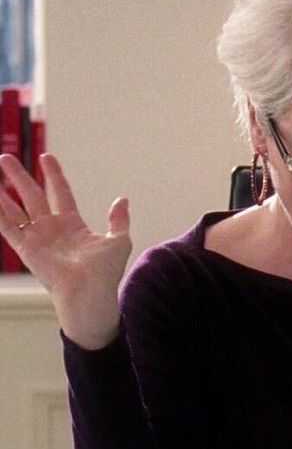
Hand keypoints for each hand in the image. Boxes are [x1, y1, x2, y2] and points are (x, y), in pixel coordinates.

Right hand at [0, 153, 131, 348]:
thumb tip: (123, 199)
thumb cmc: (106, 271)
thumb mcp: (119, 240)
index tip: (46, 157)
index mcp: (73, 225)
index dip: (54, 175)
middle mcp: (52, 229)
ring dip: (3, 191)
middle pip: (33, 196)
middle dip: (20, 176)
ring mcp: (37, 238)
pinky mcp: (26, 248)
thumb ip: (118, 219)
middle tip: (6, 157)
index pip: (60, 193)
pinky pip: (7, 226)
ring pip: (15, 208)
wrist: (90, 292)